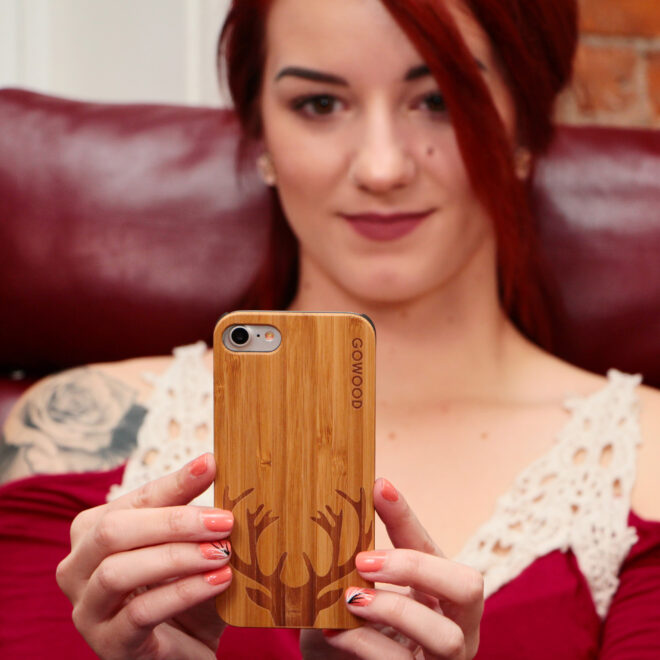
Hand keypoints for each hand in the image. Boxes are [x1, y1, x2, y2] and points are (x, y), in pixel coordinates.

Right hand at [56, 453, 232, 659]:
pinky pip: (139, 613)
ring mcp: (87, 610)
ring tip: (222, 553)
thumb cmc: (188, 590)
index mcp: (93, 532)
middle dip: (173, 522)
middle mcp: (77, 568)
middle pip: (113, 531)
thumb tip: (209, 461)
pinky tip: (218, 581)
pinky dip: (183, 592)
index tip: (211, 465)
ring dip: (177, 557)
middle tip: (224, 521)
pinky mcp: (108, 645)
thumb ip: (192, 510)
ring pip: (118, 573)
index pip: (133, 499)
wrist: (189, 652)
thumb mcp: (191, 545)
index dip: (173, 483)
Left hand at [303, 478, 483, 658]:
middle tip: (363, 561)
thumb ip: (355, 562)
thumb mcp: (355, 593)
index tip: (377, 487)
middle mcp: (455, 625)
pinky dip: (368, 644)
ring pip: (445, 634)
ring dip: (393, 609)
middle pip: (468, 586)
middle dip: (415, 567)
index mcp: (440, 592)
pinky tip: (334, 633)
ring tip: (350, 599)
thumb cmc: (354, 633)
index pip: (430, 546)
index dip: (406, 517)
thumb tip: (333, 504)